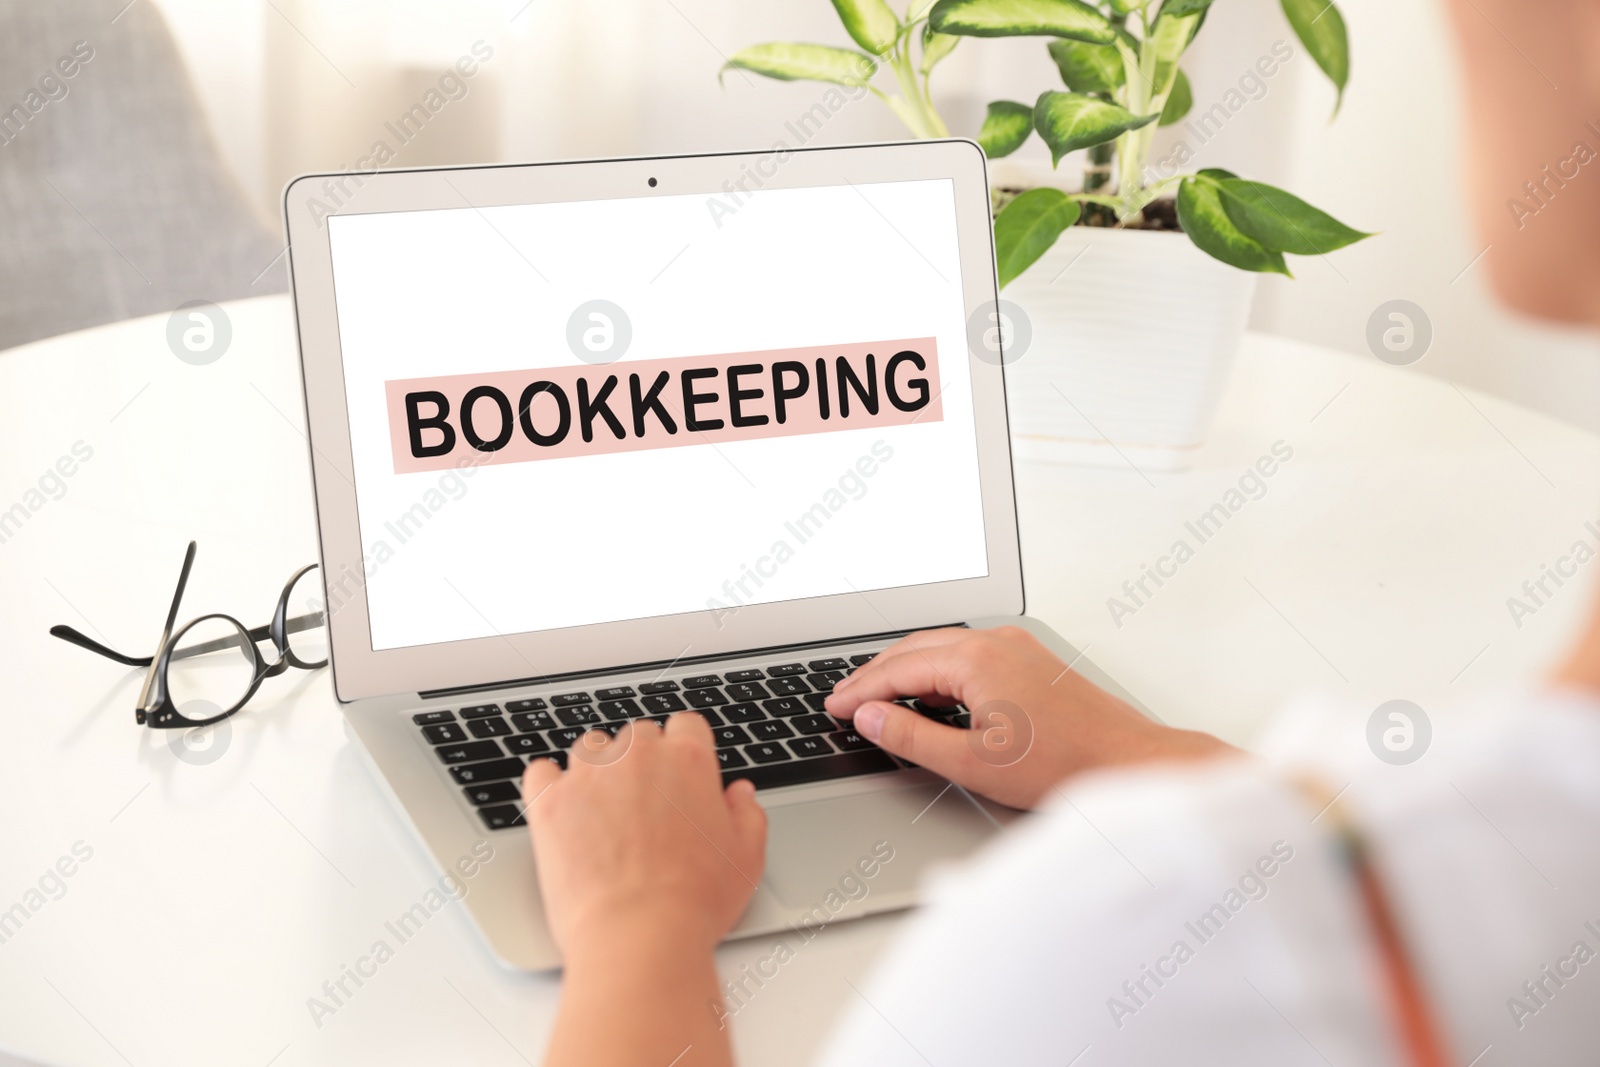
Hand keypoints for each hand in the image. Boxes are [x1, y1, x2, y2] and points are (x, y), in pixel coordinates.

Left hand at [522, 713, 767, 958]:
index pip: (686, 726)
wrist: (640, 935)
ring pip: (590, 748)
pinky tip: (562, 808)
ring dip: (597, 770)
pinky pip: (541, 773)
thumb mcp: (746, 859)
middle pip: (638, 736)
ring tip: (602, 810)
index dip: (685, 750)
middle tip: (645, 805)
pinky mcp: (550, 801)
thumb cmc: (695, 902)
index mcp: (688, 760)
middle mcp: (638, 756)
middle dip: (642, 763)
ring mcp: (589, 775)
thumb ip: (747, 815)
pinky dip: (549, 786)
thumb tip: (739, 795)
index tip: (680, 775)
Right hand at [825, 626, 1235, 809]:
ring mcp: (1016, 647)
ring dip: (905, 669)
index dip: (859, 690)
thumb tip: (870, 717)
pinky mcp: (1030, 661)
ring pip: (942, 648)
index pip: (898, 669)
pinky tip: (930, 695)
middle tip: (845, 699)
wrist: (1128, 763)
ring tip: (878, 698)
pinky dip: (937, 670)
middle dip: (875, 674)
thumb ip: (913, 737)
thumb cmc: (1063, 765)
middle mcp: (995, 642)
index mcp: (976, 660)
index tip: (833, 706)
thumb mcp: (972, 763)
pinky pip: (968, 654)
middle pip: (915, 648)